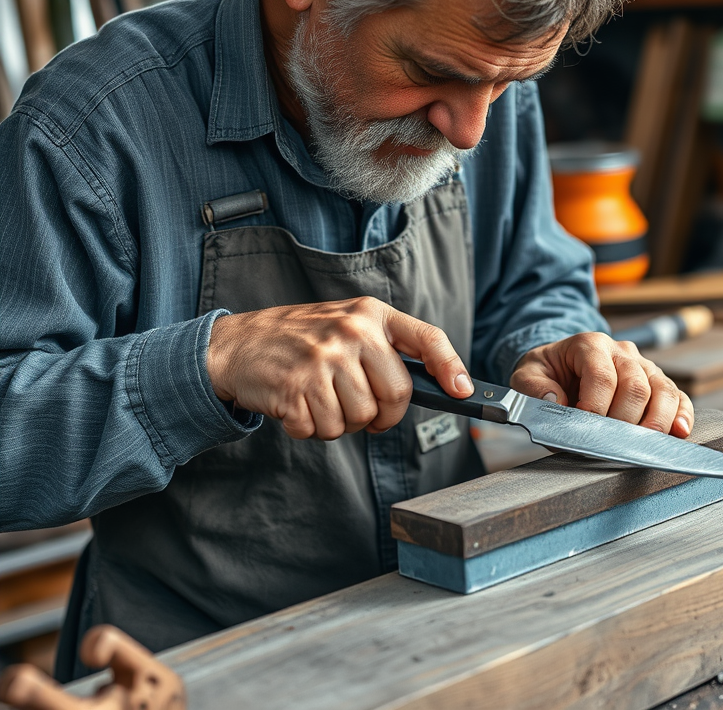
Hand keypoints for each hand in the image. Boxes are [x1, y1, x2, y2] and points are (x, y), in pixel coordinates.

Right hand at [206, 297, 472, 439]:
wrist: (237, 344)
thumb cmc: (302, 339)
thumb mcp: (347, 324)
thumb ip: (386, 348)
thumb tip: (437, 386)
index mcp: (370, 314)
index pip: (426, 338)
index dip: (451, 367)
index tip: (463, 392)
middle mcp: (350, 332)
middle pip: (395, 395)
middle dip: (382, 414)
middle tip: (362, 410)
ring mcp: (322, 359)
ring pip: (359, 419)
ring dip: (342, 423)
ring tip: (321, 399)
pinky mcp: (295, 387)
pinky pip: (323, 430)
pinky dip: (312, 428)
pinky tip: (299, 405)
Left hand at [510, 333, 693, 437]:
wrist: (561, 365)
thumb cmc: (548, 372)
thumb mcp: (526, 374)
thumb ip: (533, 388)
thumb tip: (554, 403)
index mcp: (590, 344)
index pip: (602, 376)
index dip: (595, 406)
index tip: (585, 427)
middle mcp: (621, 352)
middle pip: (636, 385)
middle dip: (624, 420)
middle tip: (609, 442)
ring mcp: (643, 366)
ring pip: (662, 390)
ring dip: (656, 421)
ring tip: (644, 444)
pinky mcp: (657, 383)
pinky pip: (677, 397)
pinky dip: (682, 415)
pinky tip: (678, 432)